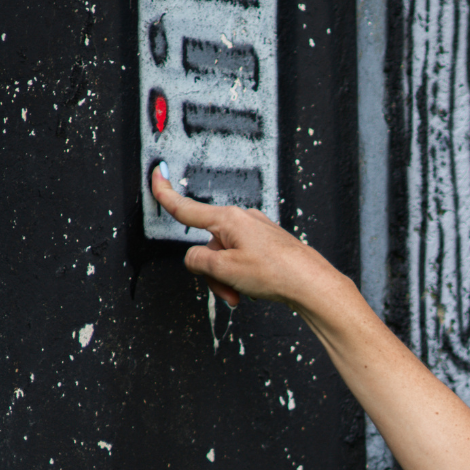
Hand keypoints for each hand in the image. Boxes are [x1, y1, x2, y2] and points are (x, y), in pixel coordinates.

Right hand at [150, 169, 335, 309]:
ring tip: (244, 293)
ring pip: (227, 256)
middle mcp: (244, 219)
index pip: (187, 207)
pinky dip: (244, 276)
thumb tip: (195, 258)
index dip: (166, 194)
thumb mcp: (226, 270)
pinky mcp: (270, 244)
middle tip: (228, 291)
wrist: (313, 284)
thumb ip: (199, 262)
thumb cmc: (277, 272)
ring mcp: (258, 231)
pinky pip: (245, 259)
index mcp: (229, 219)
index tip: (156, 176)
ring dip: (230, 278)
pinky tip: (257, 289)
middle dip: (213, 271)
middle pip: (210, 246)